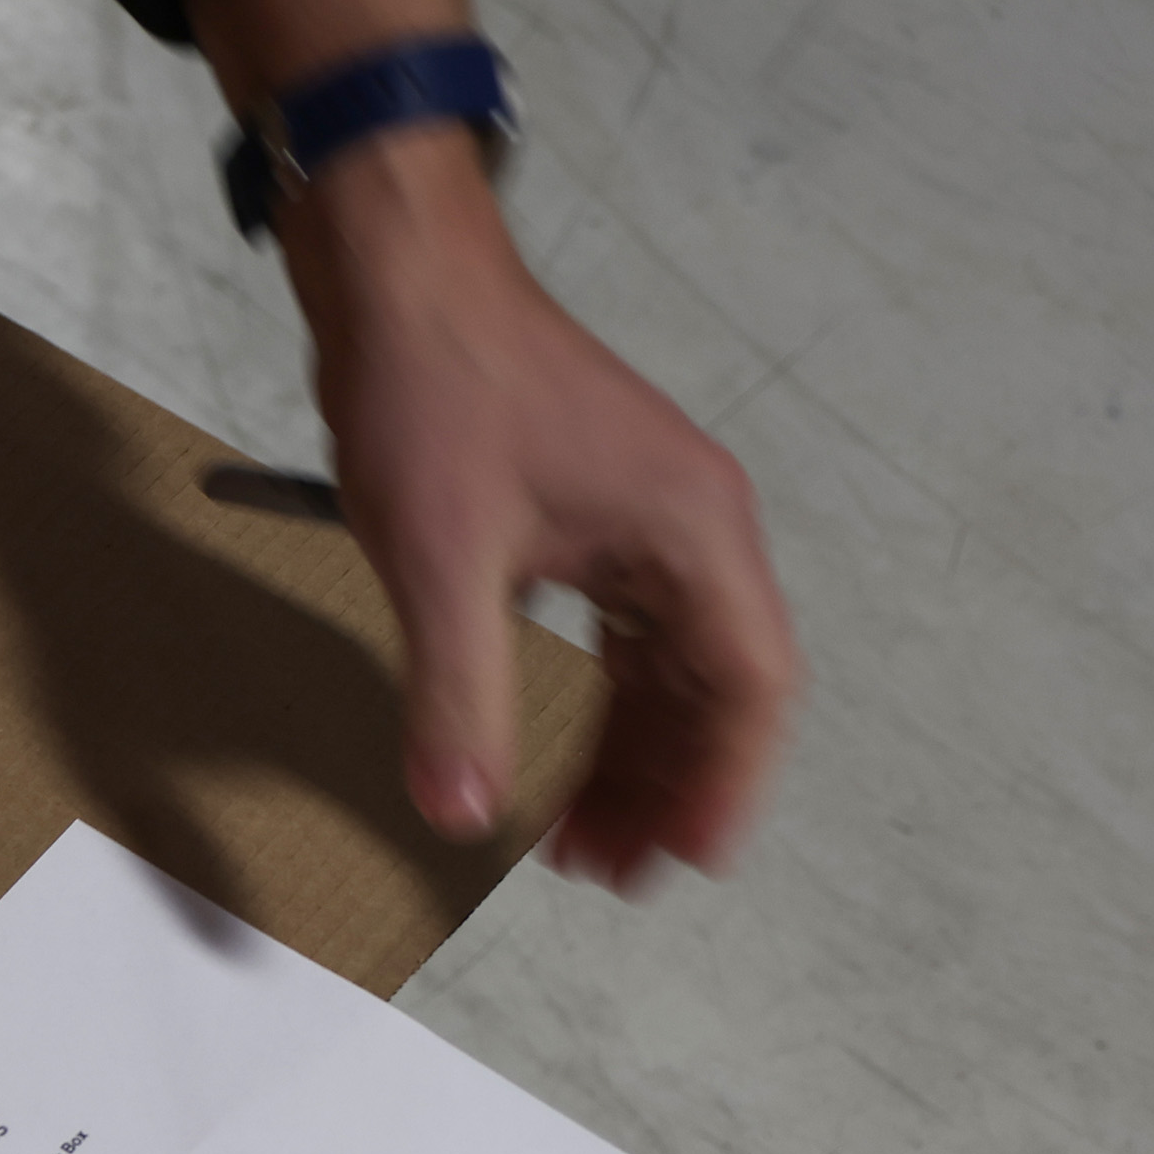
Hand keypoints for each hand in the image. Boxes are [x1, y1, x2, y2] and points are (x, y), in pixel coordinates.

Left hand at [193, 0, 799, 888]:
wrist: (401, 279)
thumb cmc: (436, 391)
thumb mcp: (440, 559)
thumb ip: (458, 692)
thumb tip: (462, 812)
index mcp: (691, 531)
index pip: (752, 683)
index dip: (728, 780)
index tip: (689, 858)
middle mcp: (690, 527)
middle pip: (715, 687)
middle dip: (671, 785)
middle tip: (613, 874)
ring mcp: (644, 520)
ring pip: (664, 668)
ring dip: (630, 754)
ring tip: (578, 844)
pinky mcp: (593, 515)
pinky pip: (619, 635)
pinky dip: (595, 703)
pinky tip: (552, 760)